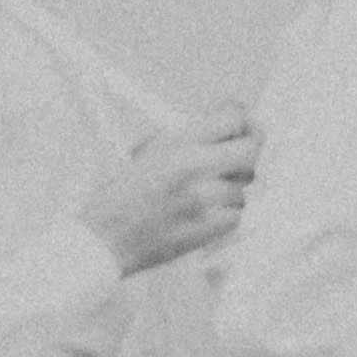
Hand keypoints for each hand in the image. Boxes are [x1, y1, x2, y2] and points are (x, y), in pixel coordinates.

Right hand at [82, 106, 258, 275]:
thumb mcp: (148, 151)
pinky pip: (236, 213)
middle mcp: (195, 166)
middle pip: (252, 149)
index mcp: (178, 142)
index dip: (243, 119)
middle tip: (243, 152)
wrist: (104, 238)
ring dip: (232, 186)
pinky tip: (203, 212)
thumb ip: (188, 137)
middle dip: (251, 148)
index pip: (233, 118)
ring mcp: (205, 198)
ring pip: (245, 186)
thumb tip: (227, 125)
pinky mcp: (209, 227)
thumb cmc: (120, 197)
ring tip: (205, 191)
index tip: (243, 123)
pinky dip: (226, 212)